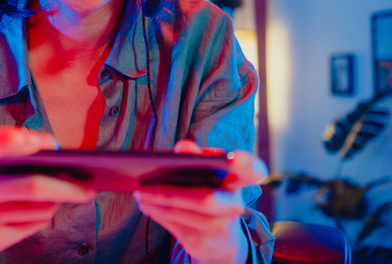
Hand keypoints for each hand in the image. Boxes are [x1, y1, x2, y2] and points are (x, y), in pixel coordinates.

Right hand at [0, 126, 95, 256]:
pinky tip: (51, 207)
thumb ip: (13, 145)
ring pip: (38, 208)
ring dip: (60, 200)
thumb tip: (54, 148)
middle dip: (67, 185)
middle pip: (30, 185)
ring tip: (76, 192)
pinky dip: (46, 214)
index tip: (51, 144)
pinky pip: (34, 224)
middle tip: (90, 183)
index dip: (20, 142)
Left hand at [133, 140, 265, 263]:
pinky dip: (155, 211)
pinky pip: (173, 225)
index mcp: (239, 182)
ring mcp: (219, 228)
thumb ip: (197, 156)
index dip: (247, 165)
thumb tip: (184, 148)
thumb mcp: (209, 173)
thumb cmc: (213, 193)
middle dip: (171, 190)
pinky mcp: (202, 243)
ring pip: (180, 213)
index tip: (233, 158)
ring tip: (139, 191)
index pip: (253, 172)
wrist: (223, 240)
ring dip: (155, 200)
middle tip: (144, 179)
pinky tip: (145, 203)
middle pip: (205, 199)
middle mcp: (233, 206)